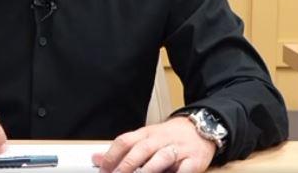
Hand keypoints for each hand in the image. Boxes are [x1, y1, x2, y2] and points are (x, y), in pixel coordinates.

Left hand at [92, 116, 215, 172]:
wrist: (201, 127)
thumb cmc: (169, 137)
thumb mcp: (145, 138)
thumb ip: (122, 150)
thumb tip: (96, 158)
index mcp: (145, 134)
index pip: (124, 141)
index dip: (111, 156)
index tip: (102, 170)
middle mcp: (160, 140)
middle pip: (141, 149)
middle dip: (127, 165)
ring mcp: (177, 150)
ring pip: (161, 157)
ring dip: (149, 170)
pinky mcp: (194, 161)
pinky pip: (184, 170)